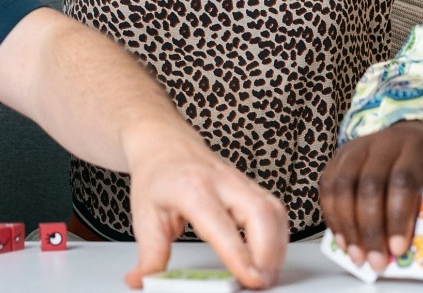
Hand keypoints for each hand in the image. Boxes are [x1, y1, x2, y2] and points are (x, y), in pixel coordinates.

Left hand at [126, 142, 286, 289]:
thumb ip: (150, 253)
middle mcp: (223, 182)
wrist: (165, 144)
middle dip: (268, 254)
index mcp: (193, 189)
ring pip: (275, 211)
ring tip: (266, 275)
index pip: (223, 226)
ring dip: (277, 247)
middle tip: (261, 283)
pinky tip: (270, 255)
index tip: (250, 279)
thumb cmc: (157, 176)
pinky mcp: (251, 186)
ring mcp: (241, 181)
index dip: (240, 255)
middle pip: (261, 214)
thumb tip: (143, 281)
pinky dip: (279, 236)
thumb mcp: (144, 216)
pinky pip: (276, 210)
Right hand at [318, 121, 422, 272]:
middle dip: (370, 229)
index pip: (403, 180)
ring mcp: (358, 146)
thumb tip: (397, 249)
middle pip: (370, 185)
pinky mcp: (340, 155)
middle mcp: (384, 143)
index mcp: (416, 148)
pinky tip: (342, 238)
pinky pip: (328, 185)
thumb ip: (421, 212)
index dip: (398, 217)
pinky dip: (332, 216)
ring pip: (343, 185)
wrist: (417, 138)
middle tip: (376, 261)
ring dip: (347, 226)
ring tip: (356, 255)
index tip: (398, 249)